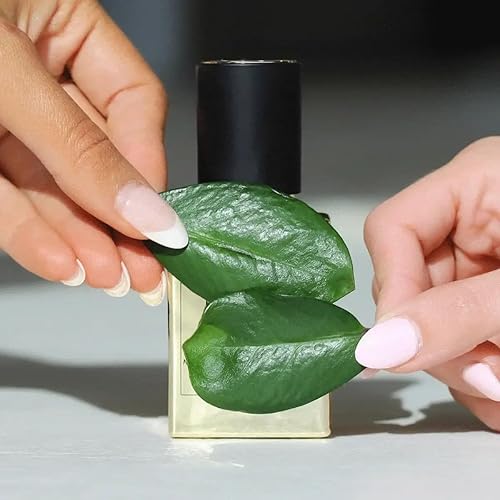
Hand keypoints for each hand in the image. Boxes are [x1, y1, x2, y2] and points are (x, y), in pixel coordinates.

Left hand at [0, 0, 186, 304]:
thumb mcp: (8, 70)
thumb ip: (78, 145)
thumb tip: (148, 208)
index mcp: (63, 23)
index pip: (134, 100)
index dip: (147, 163)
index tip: (156, 216)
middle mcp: (37, 69)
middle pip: (95, 155)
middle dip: (116, 218)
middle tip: (141, 268)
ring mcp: (3, 112)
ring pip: (51, 182)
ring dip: (79, 236)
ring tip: (105, 277)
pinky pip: (4, 191)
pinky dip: (28, 230)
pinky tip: (58, 262)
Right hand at [359, 137, 499, 431]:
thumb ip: (458, 314)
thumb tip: (379, 348)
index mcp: (475, 185)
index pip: (392, 229)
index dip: (392, 290)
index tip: (404, 348)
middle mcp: (472, 224)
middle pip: (413, 287)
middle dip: (447, 344)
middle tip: (492, 378)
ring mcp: (483, 265)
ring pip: (438, 325)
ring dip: (472, 369)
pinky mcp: (495, 300)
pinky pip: (468, 341)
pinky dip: (487, 377)